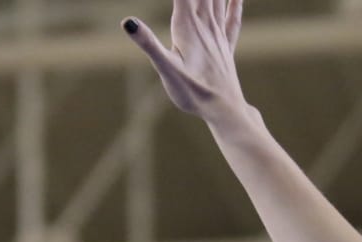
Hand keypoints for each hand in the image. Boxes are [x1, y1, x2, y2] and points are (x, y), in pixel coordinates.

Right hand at [125, 0, 248, 120]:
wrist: (224, 110)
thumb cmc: (193, 92)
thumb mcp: (166, 69)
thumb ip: (147, 43)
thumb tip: (127, 22)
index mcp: (187, 25)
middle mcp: (205, 24)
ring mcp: (217, 34)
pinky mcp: (226, 47)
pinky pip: (232, 18)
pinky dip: (235, 3)